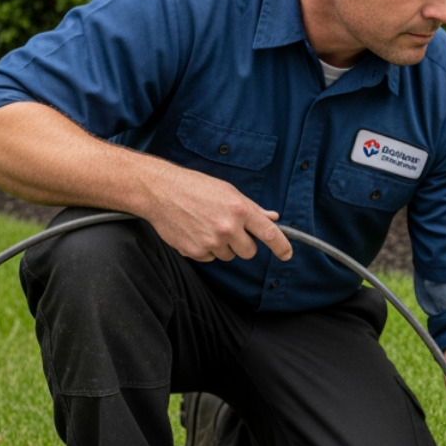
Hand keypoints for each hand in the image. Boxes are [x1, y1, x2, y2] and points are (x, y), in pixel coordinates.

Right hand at [143, 166, 292, 262]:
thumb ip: (252, 208)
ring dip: (223, 246)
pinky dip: (205, 249)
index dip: (281, 247)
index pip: (268, 233)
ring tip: (206, 225)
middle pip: (249, 252)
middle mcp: (227, 227)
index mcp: (239, 210)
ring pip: (228, 255)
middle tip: (229, 229)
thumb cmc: (194, 187)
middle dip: (243, 244)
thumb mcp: (228, 191)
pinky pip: (210, 258)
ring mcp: (210, 242)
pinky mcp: (194, 251)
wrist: (159, 191)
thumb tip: (272, 218)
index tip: (287, 254)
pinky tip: (195, 232)